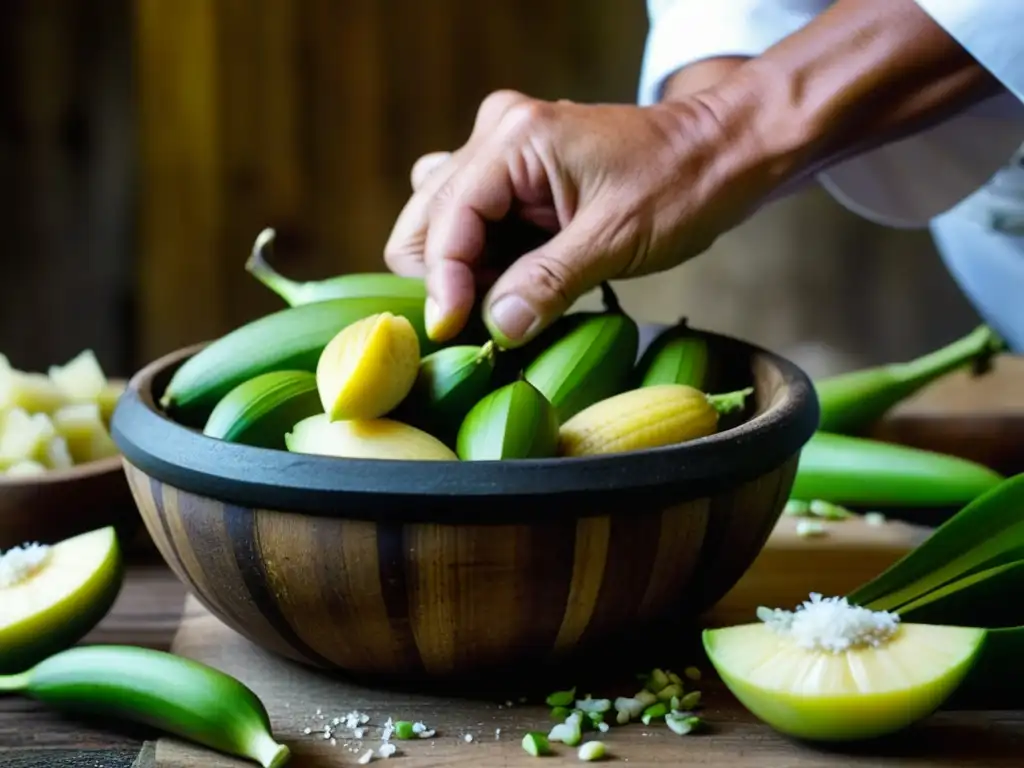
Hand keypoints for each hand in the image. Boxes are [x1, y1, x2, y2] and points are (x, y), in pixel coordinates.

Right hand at [383, 88, 773, 346]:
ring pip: (443, 224)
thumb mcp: (616, 239)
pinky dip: (482, 264)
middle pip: (426, 219)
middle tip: (477, 328)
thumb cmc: (681, 184)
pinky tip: (510, 290)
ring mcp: (503, 153)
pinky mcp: (516, 176)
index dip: (442, 285)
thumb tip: (497, 327)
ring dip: (460, 273)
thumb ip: (549, 282)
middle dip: (444, 279)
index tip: (453, 335)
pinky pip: (475, 225)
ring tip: (498, 309)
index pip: (445, 221)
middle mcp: (495, 136)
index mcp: (513, 140)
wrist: (722, 152)